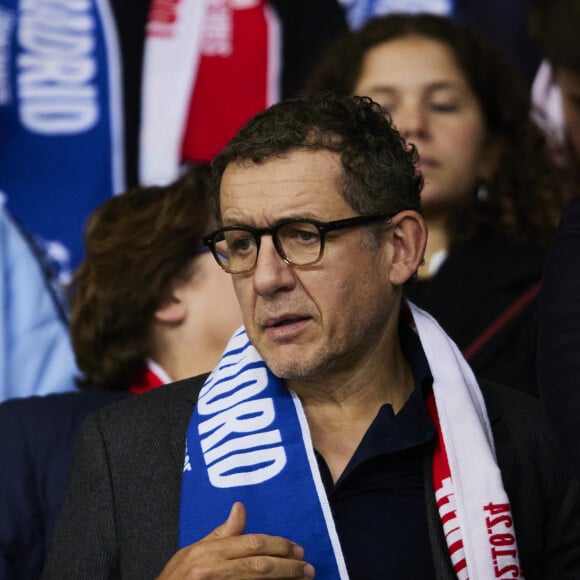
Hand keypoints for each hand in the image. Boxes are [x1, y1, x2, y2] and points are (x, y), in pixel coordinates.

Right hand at [157, 502, 315, 578]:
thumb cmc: (175, 578)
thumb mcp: (194, 551)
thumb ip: (221, 533)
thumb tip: (240, 507)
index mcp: (208, 552)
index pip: (251, 544)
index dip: (278, 545)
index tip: (297, 548)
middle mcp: (213, 569)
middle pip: (259, 565)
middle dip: (288, 565)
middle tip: (308, 567)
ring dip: (284, 579)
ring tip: (303, 578)